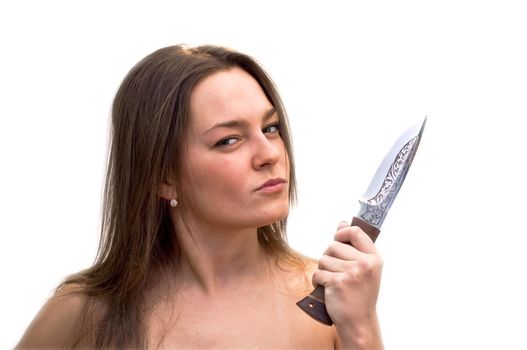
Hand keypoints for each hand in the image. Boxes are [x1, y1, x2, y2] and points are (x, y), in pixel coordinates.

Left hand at [312, 222, 382, 346]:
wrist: (358, 322)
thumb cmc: (359, 294)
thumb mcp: (364, 268)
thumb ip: (354, 245)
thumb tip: (342, 223)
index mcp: (374, 258)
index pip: (355, 232)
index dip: (342, 232)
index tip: (337, 238)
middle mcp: (365, 264)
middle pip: (333, 245)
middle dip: (329, 257)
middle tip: (337, 272)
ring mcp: (352, 273)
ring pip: (323, 260)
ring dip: (323, 271)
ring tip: (334, 282)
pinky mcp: (338, 283)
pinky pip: (318, 274)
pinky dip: (318, 282)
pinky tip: (328, 291)